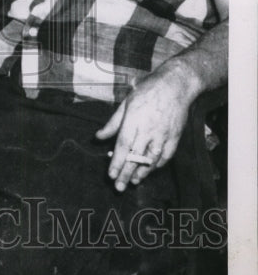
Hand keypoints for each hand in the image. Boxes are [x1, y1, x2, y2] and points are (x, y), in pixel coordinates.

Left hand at [95, 60, 196, 191]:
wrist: (175, 86)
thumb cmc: (148, 92)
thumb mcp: (126, 104)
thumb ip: (113, 123)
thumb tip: (99, 137)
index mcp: (134, 120)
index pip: (123, 146)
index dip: (117, 162)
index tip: (110, 175)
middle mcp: (148, 130)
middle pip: (136, 157)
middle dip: (126, 174)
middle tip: (118, 188)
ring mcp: (163, 135)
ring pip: (151, 160)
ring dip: (142, 173)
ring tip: (132, 182)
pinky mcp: (175, 138)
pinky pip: (165, 156)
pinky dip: (157, 166)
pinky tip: (149, 171)